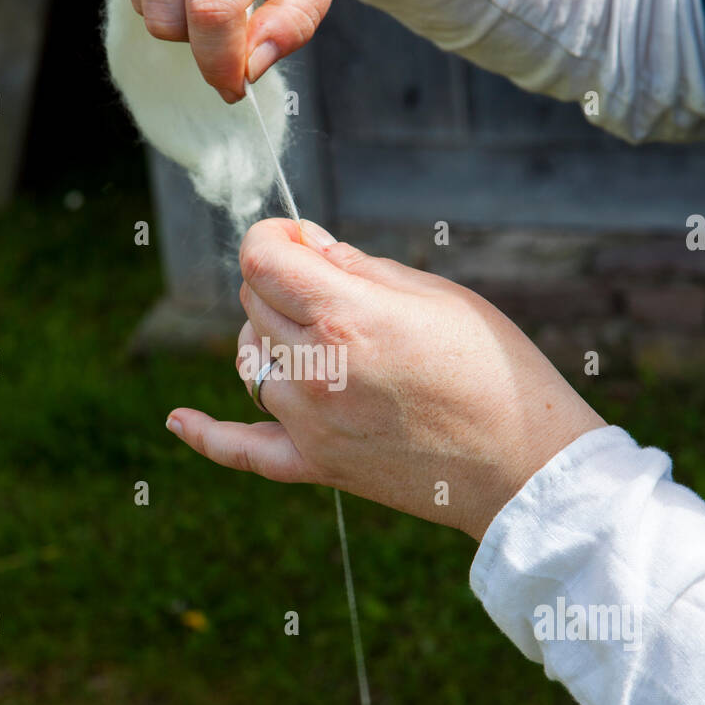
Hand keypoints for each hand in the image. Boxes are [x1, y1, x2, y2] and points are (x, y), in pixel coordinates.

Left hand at [165, 220, 605, 541]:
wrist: (525, 467)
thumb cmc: (497, 371)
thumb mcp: (438, 296)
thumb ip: (362, 270)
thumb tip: (312, 249)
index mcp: (345, 316)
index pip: (262, 257)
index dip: (275, 237)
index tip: (301, 240)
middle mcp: (314, 369)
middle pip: (254, 304)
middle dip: (281, 282)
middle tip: (330, 285)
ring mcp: (309, 423)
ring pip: (250, 361)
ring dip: (268, 337)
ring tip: (314, 335)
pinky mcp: (316, 466)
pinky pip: (242, 452)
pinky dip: (207, 435)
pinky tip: (178, 421)